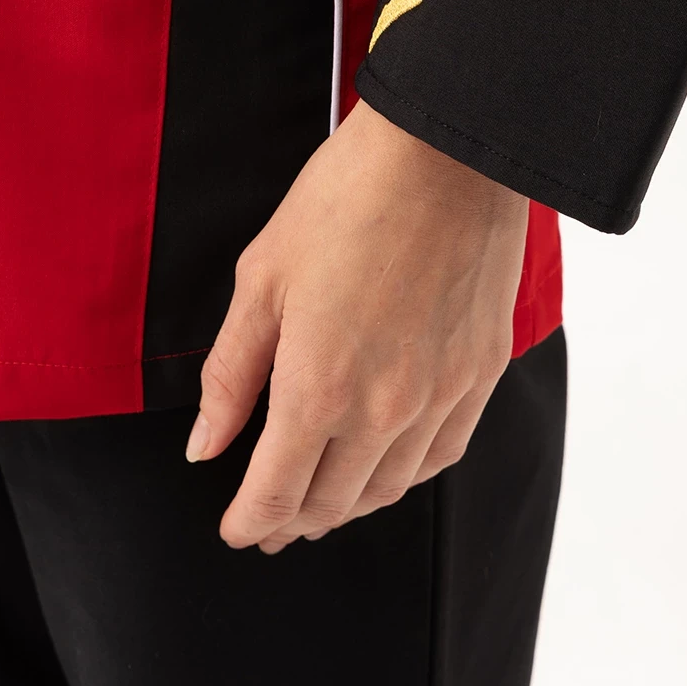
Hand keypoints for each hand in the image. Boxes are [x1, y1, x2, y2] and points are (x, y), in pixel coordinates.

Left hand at [185, 100, 528, 551]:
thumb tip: (205, 446)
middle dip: (292, 521)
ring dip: (348, 506)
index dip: (250, 522)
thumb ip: (231, 374)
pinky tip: (388, 468)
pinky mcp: (481, 374)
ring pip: (389, 488)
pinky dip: (406, 476)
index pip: (276, 493)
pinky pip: (442, 455)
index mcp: (317, 387)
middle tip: (271, 523)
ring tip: (322, 504)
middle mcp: (383, 409)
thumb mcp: (261, 279)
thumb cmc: (347, 199)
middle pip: (331, 502)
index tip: (236, 529)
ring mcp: (440, 396)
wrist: (446, 156)